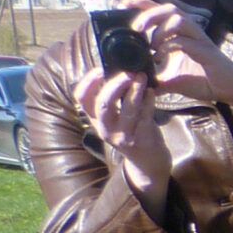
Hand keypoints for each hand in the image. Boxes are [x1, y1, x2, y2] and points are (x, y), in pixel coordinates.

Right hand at [72, 65, 172, 190]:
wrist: (148, 163)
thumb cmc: (133, 133)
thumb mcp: (116, 119)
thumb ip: (114, 101)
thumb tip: (118, 71)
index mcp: (96, 121)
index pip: (81, 99)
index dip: (88, 82)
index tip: (99, 69)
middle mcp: (105, 129)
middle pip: (103, 103)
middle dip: (115, 84)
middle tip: (128, 72)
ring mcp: (123, 136)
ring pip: (127, 109)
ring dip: (135, 90)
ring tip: (141, 76)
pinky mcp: (141, 140)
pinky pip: (145, 116)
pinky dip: (148, 101)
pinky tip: (151, 91)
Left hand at [129, 0, 232, 134]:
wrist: (232, 92)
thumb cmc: (205, 81)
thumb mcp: (173, 79)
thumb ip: (156, 76)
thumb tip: (136, 81)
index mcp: (182, 33)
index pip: (160, 10)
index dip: (141, 3)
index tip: (122, 7)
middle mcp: (191, 31)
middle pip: (168, 7)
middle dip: (148, 14)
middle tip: (135, 29)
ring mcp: (200, 40)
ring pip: (177, 18)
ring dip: (159, 29)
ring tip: (150, 45)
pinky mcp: (206, 51)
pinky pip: (183, 40)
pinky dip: (168, 46)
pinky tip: (160, 57)